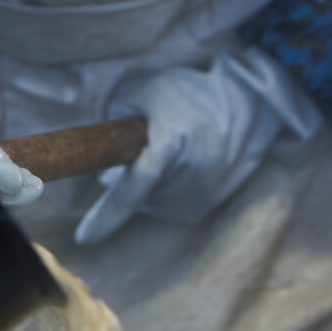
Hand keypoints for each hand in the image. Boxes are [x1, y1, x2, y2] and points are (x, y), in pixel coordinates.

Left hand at [73, 49, 320, 244]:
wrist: (248, 105)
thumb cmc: (192, 93)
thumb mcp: (145, 91)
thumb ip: (117, 118)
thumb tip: (102, 151)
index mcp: (170, 147)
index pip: (132, 191)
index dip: (106, 215)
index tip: (83, 239)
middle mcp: (189, 177)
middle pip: (139, 196)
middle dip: (126, 179)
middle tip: (132, 152)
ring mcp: (202, 194)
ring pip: (154, 204)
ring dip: (147, 186)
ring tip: (163, 153)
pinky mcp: (209, 203)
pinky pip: (171, 206)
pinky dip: (165, 190)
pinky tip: (177, 166)